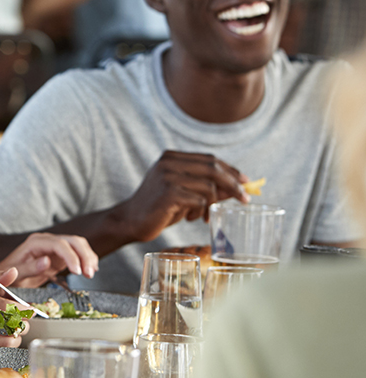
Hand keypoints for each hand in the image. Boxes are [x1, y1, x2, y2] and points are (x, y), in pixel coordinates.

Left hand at [0, 233, 98, 287]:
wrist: (5, 277)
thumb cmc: (7, 275)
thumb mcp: (15, 274)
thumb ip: (29, 268)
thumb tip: (47, 261)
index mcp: (35, 242)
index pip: (59, 244)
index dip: (71, 256)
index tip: (78, 271)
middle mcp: (46, 241)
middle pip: (72, 241)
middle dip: (84, 256)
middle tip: (89, 274)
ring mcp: (54, 247)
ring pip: (78, 244)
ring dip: (88, 257)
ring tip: (90, 273)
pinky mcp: (59, 255)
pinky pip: (77, 252)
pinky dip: (86, 259)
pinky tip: (90, 269)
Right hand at [0, 267, 23, 347]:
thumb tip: (13, 271)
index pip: (5, 307)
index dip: (21, 310)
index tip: (31, 310)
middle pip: (9, 325)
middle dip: (22, 323)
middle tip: (23, 320)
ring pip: (6, 340)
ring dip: (16, 335)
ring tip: (16, 329)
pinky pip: (0, 348)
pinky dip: (8, 343)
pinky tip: (8, 336)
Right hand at [116, 150, 248, 241]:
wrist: (131, 221)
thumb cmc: (160, 208)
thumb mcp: (185, 194)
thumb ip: (209, 187)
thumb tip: (239, 188)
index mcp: (172, 157)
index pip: (210, 159)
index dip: (231, 170)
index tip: (246, 183)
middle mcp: (169, 162)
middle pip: (213, 168)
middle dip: (233, 185)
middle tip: (244, 200)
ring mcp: (168, 176)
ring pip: (209, 186)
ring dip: (212, 204)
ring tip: (203, 216)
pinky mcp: (168, 193)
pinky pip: (199, 201)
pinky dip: (200, 211)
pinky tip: (192, 218)